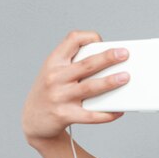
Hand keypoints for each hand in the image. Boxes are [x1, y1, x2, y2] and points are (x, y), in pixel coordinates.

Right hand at [21, 30, 129, 144]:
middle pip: (86, 64)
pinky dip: (107, 114)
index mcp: (54, 62)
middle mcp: (55, 77)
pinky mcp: (64, 115)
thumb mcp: (55, 72)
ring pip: (90, 87)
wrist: (34, 120)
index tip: (101, 41)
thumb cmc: (50, 92)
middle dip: (107, 58)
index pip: (72, 40)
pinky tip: (118, 111)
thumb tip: (110, 64)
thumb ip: (75, 65)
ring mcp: (60, 97)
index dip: (88, 37)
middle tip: (124, 54)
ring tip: (125, 78)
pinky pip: (90, 115)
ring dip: (110, 82)